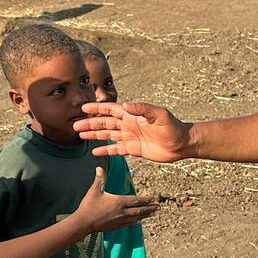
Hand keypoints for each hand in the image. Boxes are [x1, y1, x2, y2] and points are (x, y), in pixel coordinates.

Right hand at [72, 166, 159, 234]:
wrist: (83, 223)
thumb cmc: (89, 206)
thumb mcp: (94, 190)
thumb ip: (99, 179)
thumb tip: (99, 168)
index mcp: (119, 202)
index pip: (136, 200)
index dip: (146, 199)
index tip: (153, 198)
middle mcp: (122, 212)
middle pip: (140, 210)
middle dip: (150, 208)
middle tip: (158, 206)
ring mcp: (120, 221)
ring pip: (137, 218)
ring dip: (145, 215)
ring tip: (153, 213)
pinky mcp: (116, 226)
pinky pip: (130, 224)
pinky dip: (136, 221)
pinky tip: (138, 221)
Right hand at [76, 101, 190, 161]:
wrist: (181, 144)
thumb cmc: (173, 127)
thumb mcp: (160, 114)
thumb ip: (143, 109)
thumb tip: (125, 105)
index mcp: (133, 115)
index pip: (111, 110)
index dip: (97, 109)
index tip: (84, 108)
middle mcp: (129, 124)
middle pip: (105, 123)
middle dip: (90, 123)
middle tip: (75, 125)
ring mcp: (130, 137)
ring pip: (108, 135)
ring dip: (94, 135)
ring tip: (80, 135)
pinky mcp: (133, 149)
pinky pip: (116, 149)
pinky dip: (106, 151)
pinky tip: (95, 152)